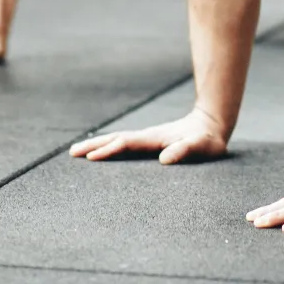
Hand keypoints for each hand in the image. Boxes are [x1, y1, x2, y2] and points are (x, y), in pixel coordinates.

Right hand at [69, 107, 227, 163]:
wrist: (211, 124)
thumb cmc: (208, 140)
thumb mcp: (201, 146)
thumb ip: (185, 150)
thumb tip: (165, 159)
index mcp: (154, 138)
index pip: (127, 144)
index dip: (109, 150)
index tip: (91, 157)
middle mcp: (147, 137)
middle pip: (115, 139)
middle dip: (94, 145)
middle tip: (71, 153)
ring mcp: (146, 139)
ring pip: (117, 140)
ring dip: (98, 145)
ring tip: (77, 152)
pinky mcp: (149, 143)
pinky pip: (124, 144)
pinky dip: (109, 146)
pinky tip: (102, 152)